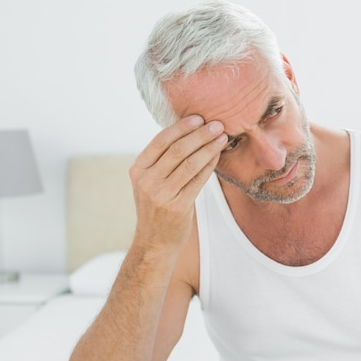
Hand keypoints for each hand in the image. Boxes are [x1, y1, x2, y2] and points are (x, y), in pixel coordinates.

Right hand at [129, 115, 227, 253]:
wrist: (155, 242)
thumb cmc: (157, 207)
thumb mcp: (149, 182)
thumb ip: (161, 160)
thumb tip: (188, 131)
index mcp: (138, 170)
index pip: (160, 140)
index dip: (181, 127)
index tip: (198, 118)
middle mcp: (147, 181)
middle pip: (177, 150)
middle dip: (200, 134)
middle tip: (217, 124)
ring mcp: (161, 194)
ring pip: (190, 163)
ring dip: (209, 147)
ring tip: (222, 137)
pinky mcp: (178, 206)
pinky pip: (198, 180)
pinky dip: (210, 165)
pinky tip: (218, 155)